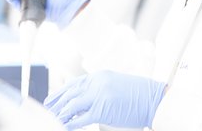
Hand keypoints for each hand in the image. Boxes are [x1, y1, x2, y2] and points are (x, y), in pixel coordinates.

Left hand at [44, 71, 165, 129]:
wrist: (155, 99)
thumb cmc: (139, 95)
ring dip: (60, 113)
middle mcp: (96, 83)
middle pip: (70, 93)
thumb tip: (85, 101)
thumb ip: (100, 89)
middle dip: (56, 102)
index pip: (74, 84)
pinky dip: (70, 123)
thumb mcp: (116, 85)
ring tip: (51, 118)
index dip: (61, 92)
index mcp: (99, 76)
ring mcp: (98, 96)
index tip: (52, 98)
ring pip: (72, 105)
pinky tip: (62, 126)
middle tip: (46, 108)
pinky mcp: (101, 110)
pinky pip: (80, 119)